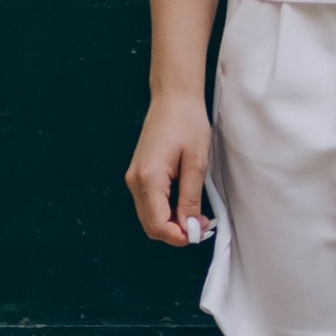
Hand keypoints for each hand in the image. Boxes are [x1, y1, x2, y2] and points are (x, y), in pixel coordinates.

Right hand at [126, 88, 213, 244]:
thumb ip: (190, 198)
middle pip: (151, 225)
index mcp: (148, 178)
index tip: (200, 232)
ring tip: (197, 215)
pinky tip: (184, 204)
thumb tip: (190, 227)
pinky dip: (166, 212)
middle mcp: (135, 181)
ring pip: (149, 217)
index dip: (179, 236)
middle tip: (202, 226)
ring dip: (171, 223)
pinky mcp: (138, 175)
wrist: (173, 98)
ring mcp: (134, 178)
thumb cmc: (187, 123)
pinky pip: (149, 204)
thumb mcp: (196, 163)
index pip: (158, 224)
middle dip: (176, 232)